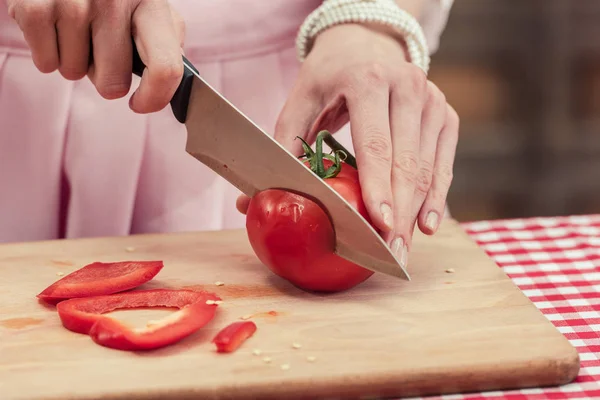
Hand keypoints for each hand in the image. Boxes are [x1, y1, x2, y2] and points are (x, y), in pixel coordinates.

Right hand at [7, 0, 184, 112]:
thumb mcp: (148, 10)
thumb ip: (167, 45)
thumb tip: (173, 85)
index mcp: (151, 4)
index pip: (165, 68)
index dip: (154, 99)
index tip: (140, 104)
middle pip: (112, 84)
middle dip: (105, 77)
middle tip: (99, 50)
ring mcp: (73, 0)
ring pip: (75, 74)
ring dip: (74, 61)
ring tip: (75, 31)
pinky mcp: (35, 5)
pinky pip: (46, 64)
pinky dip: (47, 55)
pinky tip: (54, 29)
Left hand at [238, 23, 458, 266]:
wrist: (367, 43)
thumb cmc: (330, 76)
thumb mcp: (300, 100)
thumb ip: (283, 147)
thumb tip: (248, 201)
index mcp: (367, 80)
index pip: (375, 143)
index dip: (377, 187)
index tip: (380, 224)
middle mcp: (407, 85)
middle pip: (406, 160)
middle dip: (399, 212)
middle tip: (390, 251)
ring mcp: (432, 99)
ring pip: (428, 166)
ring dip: (417, 211)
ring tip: (403, 246)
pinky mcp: (445, 113)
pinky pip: (444, 163)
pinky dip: (436, 195)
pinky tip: (426, 223)